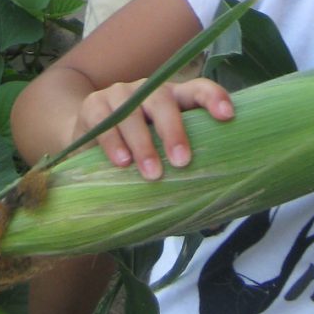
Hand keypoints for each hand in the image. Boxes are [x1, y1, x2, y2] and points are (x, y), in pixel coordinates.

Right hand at [78, 76, 234, 180]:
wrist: (86, 138)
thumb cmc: (137, 151)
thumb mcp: (162, 155)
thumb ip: (184, 177)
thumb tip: (213, 224)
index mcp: (174, 99)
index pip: (198, 89)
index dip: (214, 98)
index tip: (227, 116)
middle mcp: (148, 91)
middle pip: (163, 100)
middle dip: (174, 130)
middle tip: (182, 161)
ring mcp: (120, 95)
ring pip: (133, 110)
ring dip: (144, 143)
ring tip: (152, 173)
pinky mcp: (94, 105)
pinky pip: (104, 120)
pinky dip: (113, 141)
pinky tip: (122, 162)